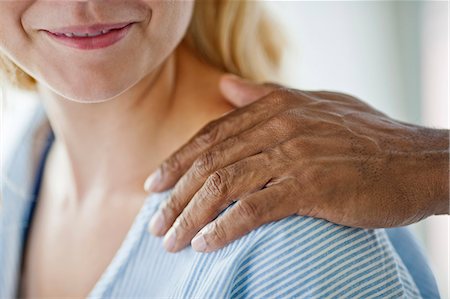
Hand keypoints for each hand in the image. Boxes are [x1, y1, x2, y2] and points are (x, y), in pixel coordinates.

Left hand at [145, 74, 448, 252]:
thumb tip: (226, 85)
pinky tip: (206, 244)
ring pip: (223, 186)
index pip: (210, 136)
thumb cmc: (367, 138)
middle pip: (209, 163)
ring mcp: (294, 154)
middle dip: (175, 197)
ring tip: (171, 241)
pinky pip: (253, 208)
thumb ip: (268, 95)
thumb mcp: (317, 105)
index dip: (177, 162)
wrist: (419, 160)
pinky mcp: (311, 185)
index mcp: (275, 106)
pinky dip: (224, 227)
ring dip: (191, 217)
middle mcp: (279, 125)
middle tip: (155, 224)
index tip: (154, 185)